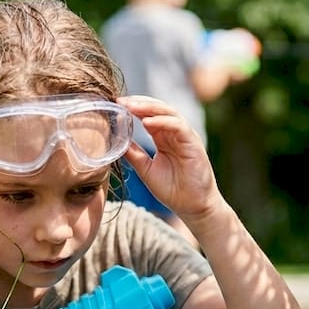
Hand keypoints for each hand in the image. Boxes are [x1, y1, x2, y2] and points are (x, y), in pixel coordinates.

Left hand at [117, 95, 219, 218]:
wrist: (192, 206)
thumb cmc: (172, 189)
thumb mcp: (145, 169)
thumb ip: (134, 154)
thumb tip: (117, 140)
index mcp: (163, 138)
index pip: (148, 115)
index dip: (133, 109)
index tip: (116, 106)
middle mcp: (175, 134)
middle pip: (158, 109)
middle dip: (138, 103)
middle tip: (120, 101)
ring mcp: (185, 137)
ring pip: (168, 112)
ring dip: (149, 108)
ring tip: (131, 107)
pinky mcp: (193, 143)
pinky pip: (179, 126)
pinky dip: (164, 121)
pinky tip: (148, 122)